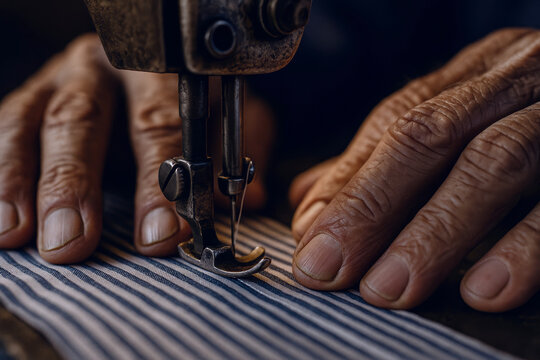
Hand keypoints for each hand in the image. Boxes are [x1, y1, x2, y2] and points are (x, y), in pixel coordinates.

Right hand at [0, 34, 272, 263]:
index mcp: (158, 72)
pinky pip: (2, 127)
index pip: (160, 122)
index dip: (160, 179)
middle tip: (73, 241)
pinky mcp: (26, 98)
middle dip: (76, 183)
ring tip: (16, 234)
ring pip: (31, 123)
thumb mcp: (226, 119)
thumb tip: (252, 200)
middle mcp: (102, 69)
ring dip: (22, 181)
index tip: (162, 234)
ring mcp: (58, 80)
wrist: (149, 65)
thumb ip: (240, 154)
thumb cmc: (190, 102)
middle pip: (85, 120)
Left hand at [290, 28, 539, 311]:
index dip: (348, 183)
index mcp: (476, 75)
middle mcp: (517, 81)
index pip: (396, 121)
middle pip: (429, 136)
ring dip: (433, 233)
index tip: (312, 241)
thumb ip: (388, 162)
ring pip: (493, 163)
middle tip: (331, 267)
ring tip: (390, 287)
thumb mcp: (467, 124)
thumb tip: (312, 205)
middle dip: (372, 207)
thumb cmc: (535, 120)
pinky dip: (523, 248)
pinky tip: (484, 288)